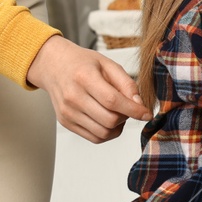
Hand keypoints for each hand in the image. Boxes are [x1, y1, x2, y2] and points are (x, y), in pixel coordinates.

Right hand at [25, 34, 151, 141]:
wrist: (54, 66)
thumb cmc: (82, 63)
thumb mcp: (108, 64)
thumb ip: (126, 83)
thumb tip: (139, 104)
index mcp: (84, 77)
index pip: (113, 101)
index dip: (134, 110)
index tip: (147, 113)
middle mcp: (73, 97)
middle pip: (109, 120)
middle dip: (126, 117)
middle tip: (127, 107)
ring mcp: (67, 112)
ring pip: (103, 133)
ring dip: (117, 127)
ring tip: (116, 112)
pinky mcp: (66, 122)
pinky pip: (94, 138)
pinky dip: (107, 132)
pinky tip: (107, 119)